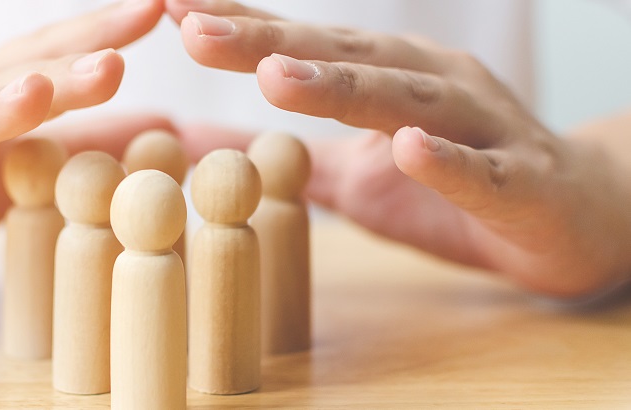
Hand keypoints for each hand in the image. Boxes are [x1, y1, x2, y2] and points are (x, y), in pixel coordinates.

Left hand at [168, 0, 630, 296]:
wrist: (568, 217)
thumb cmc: (451, 189)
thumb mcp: (347, 177)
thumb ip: (277, 159)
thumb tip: (188, 148)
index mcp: (384, 77)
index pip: (301, 46)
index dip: (237, 27)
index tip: (169, 7)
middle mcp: (426, 83)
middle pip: (338, 59)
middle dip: (264, 42)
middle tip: (193, 29)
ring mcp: (475, 126)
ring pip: (403, 100)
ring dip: (339, 87)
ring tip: (276, 75)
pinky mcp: (516, 180)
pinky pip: (477, 170)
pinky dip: (442, 160)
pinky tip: (407, 148)